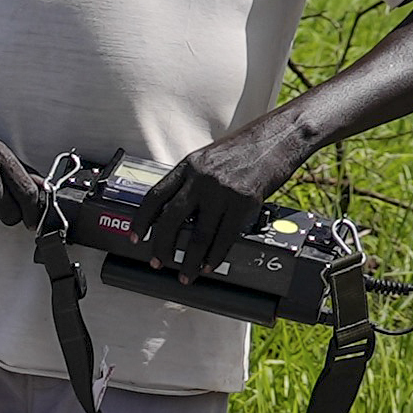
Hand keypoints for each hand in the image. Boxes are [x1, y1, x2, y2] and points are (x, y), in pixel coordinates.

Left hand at [135, 122, 301, 277]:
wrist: (277, 138)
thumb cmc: (244, 149)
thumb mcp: (207, 159)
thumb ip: (190, 182)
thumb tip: (174, 213)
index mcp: (188, 166)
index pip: (154, 197)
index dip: (141, 221)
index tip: (135, 238)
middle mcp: (201, 178)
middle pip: (170, 220)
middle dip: (161, 246)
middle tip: (158, 261)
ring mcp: (222, 191)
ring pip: (198, 235)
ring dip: (189, 261)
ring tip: (185, 274)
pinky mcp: (244, 203)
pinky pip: (224, 238)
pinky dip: (214, 257)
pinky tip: (208, 266)